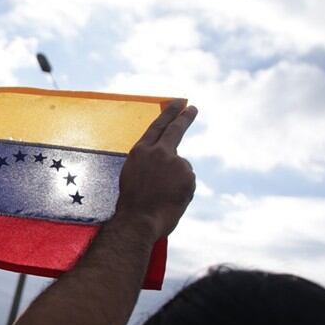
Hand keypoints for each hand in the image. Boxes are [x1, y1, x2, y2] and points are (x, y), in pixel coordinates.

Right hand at [116, 99, 197, 238]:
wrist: (138, 221)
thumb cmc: (132, 205)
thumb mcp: (134, 176)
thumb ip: (151, 164)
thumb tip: (170, 165)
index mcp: (140, 151)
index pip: (157, 126)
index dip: (169, 113)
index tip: (179, 103)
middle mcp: (159, 152)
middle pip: (176, 129)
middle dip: (184, 117)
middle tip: (192, 108)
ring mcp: (175, 162)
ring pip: (181, 168)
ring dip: (176, 182)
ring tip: (161, 197)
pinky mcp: (188, 175)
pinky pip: (188, 182)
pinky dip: (182, 191)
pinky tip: (171, 200)